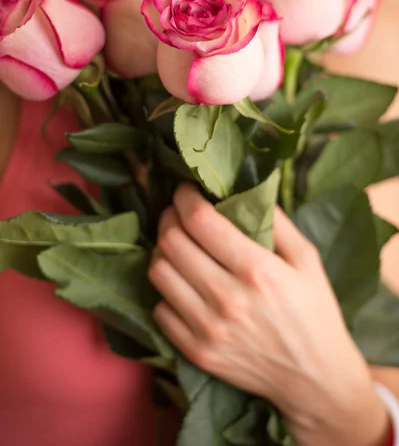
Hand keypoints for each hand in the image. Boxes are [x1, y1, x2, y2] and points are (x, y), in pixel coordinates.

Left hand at [149, 184, 389, 445]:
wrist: (315, 379)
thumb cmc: (314, 312)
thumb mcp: (308, 259)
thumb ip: (277, 221)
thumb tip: (245, 190)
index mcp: (257, 269)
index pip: (199, 221)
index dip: (184, 198)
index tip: (185, 191)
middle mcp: (227, 298)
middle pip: (172, 242)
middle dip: (169, 217)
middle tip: (177, 214)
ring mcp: (208, 328)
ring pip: (158, 272)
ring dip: (162, 250)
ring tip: (176, 245)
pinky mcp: (197, 351)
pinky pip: (160, 308)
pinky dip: (166, 289)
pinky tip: (182, 282)